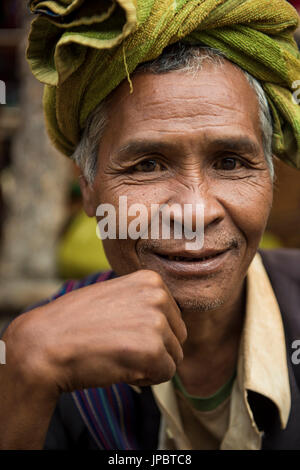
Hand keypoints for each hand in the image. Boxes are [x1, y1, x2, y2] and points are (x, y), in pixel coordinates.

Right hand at [4, 270, 186, 395]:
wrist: (45, 344)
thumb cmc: (74, 322)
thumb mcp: (113, 295)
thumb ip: (143, 302)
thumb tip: (166, 320)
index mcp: (151, 280)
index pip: (172, 317)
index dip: (149, 332)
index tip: (121, 330)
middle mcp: (158, 296)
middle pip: (177, 337)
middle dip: (153, 349)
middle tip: (118, 346)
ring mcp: (157, 322)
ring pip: (172, 357)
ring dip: (148, 364)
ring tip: (117, 354)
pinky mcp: (153, 350)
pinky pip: (165, 375)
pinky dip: (145, 379)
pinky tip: (119, 367)